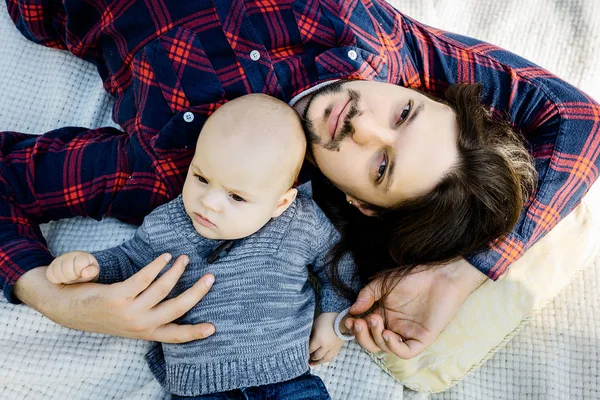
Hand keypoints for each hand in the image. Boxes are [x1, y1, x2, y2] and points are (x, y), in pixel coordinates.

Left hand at [14, 254, 215, 342]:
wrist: (69, 310)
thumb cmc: (103, 313)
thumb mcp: (129, 322)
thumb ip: (150, 317)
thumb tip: (181, 307)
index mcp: (144, 333)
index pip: (175, 336)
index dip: (195, 332)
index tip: (213, 327)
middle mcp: (139, 325)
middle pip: (177, 308)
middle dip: (197, 292)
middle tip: (210, 277)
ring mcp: (129, 311)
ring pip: (163, 289)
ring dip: (177, 271)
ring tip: (184, 259)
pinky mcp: (118, 296)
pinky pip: (145, 277)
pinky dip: (158, 265)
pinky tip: (165, 257)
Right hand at [46, 251, 99, 283]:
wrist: (78, 275)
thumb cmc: (87, 274)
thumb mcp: (93, 272)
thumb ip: (92, 271)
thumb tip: (85, 272)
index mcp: (82, 255)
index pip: (78, 263)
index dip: (80, 272)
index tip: (83, 274)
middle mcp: (70, 254)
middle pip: (66, 269)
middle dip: (72, 276)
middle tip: (76, 277)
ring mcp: (60, 259)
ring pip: (57, 272)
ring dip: (64, 278)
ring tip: (70, 278)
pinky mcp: (51, 266)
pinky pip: (49, 275)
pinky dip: (56, 279)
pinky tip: (62, 278)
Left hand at [309, 312, 343, 365]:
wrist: (340, 317)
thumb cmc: (325, 319)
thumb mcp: (314, 326)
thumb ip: (310, 335)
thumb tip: (307, 343)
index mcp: (318, 340)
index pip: (310, 350)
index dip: (305, 352)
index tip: (302, 353)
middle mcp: (326, 346)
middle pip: (317, 356)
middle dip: (311, 358)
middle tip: (306, 358)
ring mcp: (333, 348)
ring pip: (325, 359)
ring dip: (318, 362)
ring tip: (313, 364)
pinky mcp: (339, 348)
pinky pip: (332, 357)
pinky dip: (326, 359)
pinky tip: (323, 360)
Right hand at [346, 258, 486, 358]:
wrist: (441, 275)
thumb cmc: (413, 276)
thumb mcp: (383, 283)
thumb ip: (367, 295)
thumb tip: (352, 311)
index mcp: (382, 314)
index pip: (363, 328)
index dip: (352, 328)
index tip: (347, 320)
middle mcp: (392, 326)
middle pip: (371, 342)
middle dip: (361, 335)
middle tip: (359, 323)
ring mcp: (406, 333)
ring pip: (384, 348)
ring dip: (374, 337)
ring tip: (374, 320)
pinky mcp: (421, 338)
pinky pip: (405, 351)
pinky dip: (393, 347)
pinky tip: (386, 334)